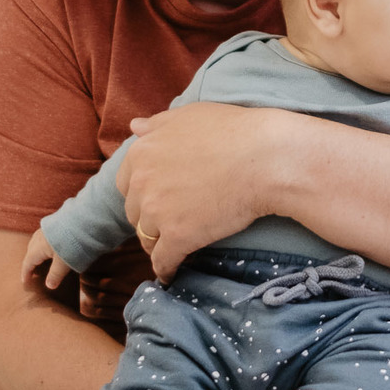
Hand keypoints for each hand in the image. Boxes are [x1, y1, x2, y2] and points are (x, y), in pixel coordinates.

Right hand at [20, 228, 73, 290]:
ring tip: (40, 259)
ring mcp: (46, 229)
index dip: (26, 273)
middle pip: (30, 252)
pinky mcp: (54, 224)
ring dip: (36, 252)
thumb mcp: (63, 263)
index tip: (24, 281)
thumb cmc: (71, 243)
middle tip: (32, 271)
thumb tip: (49, 286)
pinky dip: (43, 245)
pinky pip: (43, 237)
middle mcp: (39, 238)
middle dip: (30, 262)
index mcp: (38, 248)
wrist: (81, 220)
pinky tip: (50, 245)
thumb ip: (56, 274)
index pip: (28, 263)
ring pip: (36, 243)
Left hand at [117, 102, 293, 280]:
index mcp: (141, 153)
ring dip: (157, 243)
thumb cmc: (233, 131)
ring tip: (172, 247)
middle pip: (134, 211)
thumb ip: (158, 124)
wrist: (264, 159)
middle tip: (168, 222)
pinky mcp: (178, 237)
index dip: (140, 193)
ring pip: (146, 237)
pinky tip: (171, 274)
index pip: (125, 183)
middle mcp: (142, 182)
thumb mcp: (189, 116)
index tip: (155, 198)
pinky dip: (165, 269)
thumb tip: (135, 126)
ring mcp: (157, 211)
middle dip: (148, 218)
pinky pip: (162, 261)